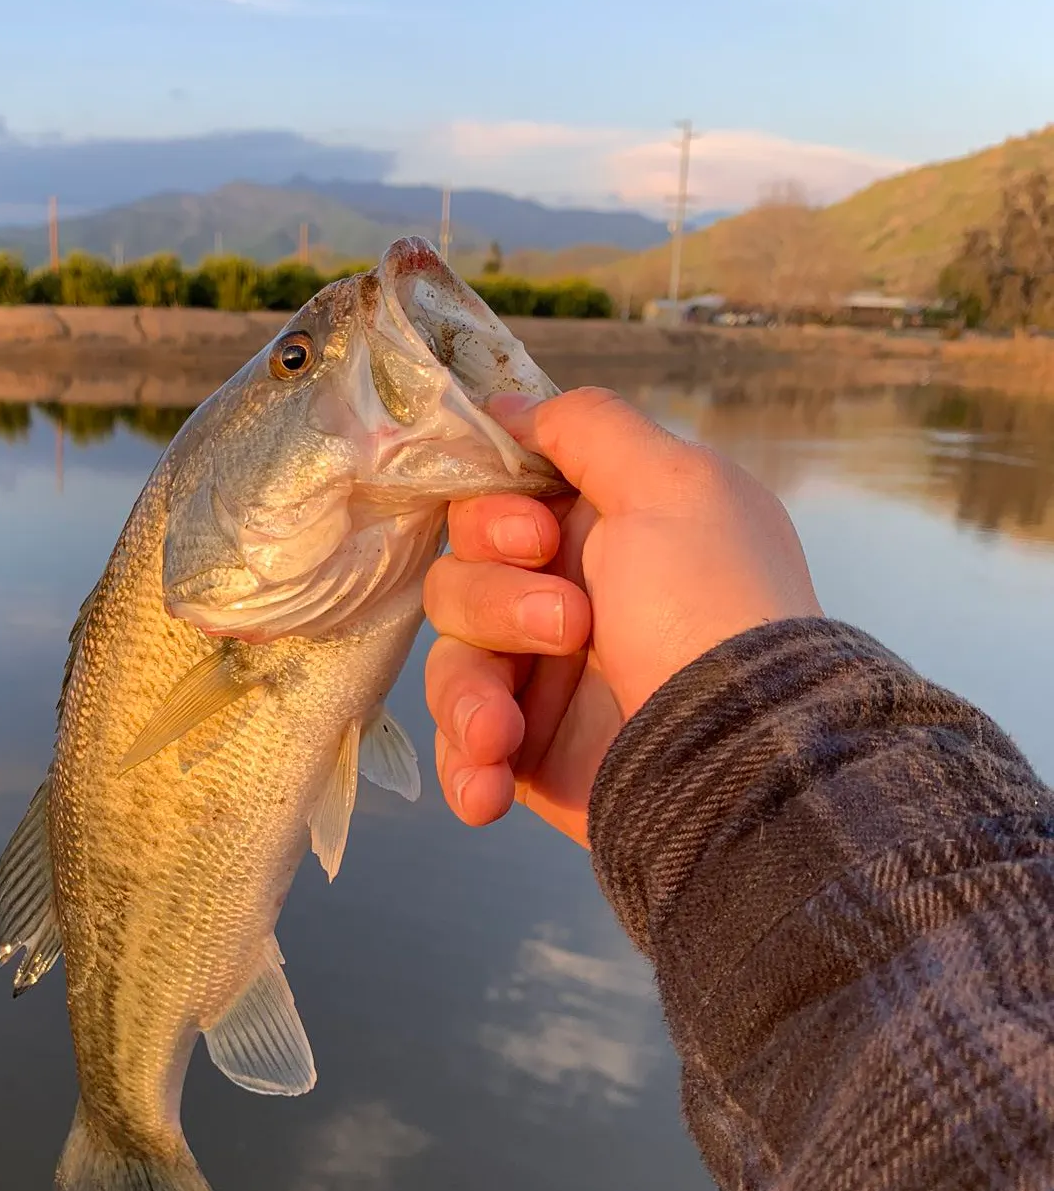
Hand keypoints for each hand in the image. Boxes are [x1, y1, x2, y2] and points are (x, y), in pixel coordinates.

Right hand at [424, 387, 822, 844]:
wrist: (739, 758)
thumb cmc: (709, 606)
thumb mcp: (671, 483)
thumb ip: (590, 426)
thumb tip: (510, 405)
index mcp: (603, 533)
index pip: (491, 505)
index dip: (492, 516)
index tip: (536, 536)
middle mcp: (568, 598)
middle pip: (461, 578)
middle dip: (495, 603)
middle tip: (569, 627)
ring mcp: (548, 681)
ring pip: (451, 661)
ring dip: (470, 692)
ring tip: (503, 731)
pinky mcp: (532, 754)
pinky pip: (461, 746)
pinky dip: (465, 766)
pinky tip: (488, 785)